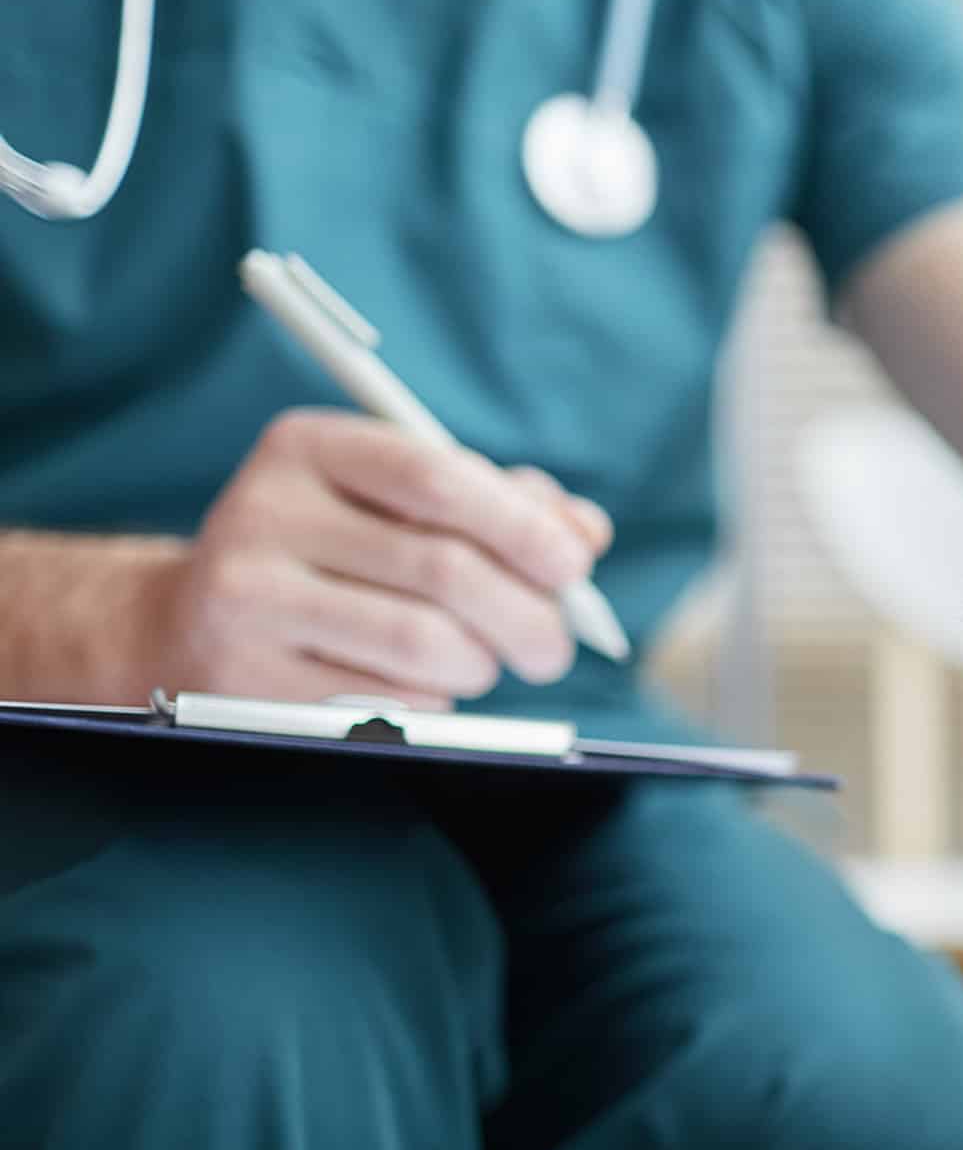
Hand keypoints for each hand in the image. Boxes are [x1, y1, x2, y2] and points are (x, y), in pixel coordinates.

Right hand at [143, 410, 613, 705]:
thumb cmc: (334, 554)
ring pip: (424, 644)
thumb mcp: (399, 504)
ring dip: (482, 664)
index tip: (574, 569)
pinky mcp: (244, 681)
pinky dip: (432, 702)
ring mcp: (246, 600)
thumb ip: (499, 506)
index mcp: (307, 447)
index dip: (521, 527)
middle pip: (444, 570)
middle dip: (528, 617)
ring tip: (483, 663)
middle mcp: (265, 512)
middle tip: (554, 647)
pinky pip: (386, 702)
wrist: (190, 623)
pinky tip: (419, 687)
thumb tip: (585, 533)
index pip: (436, 477)